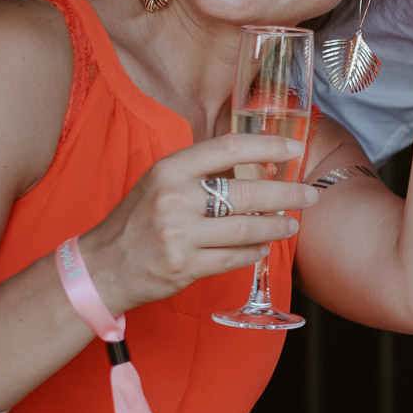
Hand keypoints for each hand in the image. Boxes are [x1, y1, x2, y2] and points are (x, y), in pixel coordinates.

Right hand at [74, 132, 315, 316]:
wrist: (101, 266)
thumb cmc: (137, 221)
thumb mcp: (161, 183)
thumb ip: (202, 173)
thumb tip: (258, 165)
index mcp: (170, 169)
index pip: (229, 148)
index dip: (268, 146)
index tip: (296, 148)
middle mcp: (174, 198)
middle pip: (247, 193)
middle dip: (288, 194)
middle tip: (311, 195)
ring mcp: (178, 234)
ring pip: (246, 229)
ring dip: (276, 227)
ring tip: (292, 224)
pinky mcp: (183, 266)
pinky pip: (233, 258)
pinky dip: (254, 252)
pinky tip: (264, 247)